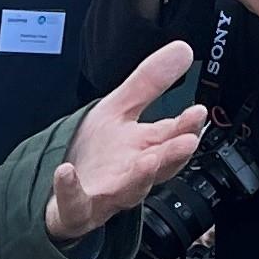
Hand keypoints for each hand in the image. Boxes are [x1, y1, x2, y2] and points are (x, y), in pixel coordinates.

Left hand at [45, 43, 206, 238]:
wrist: (60, 191)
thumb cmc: (96, 156)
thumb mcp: (119, 109)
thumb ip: (150, 82)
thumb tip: (183, 49)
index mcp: (144, 148)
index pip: (171, 137)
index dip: (185, 126)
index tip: (198, 112)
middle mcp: (131, 174)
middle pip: (158, 166)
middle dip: (173, 155)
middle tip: (188, 141)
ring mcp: (106, 194)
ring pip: (130, 190)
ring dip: (140, 177)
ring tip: (148, 161)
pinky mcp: (77, 209)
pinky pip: (75, 202)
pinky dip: (71, 189)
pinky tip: (66, 172)